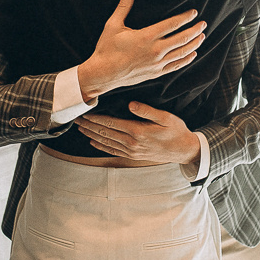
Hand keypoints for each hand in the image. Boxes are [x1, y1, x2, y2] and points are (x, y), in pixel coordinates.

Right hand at [76, 0, 204, 100]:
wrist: (103, 74)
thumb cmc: (106, 49)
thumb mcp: (112, 25)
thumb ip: (123, 7)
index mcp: (146, 36)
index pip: (172, 24)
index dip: (185, 17)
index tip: (194, 12)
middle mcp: (155, 50)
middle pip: (182, 38)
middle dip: (195, 30)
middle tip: (203, 23)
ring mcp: (157, 63)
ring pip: (182, 53)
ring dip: (194, 44)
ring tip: (202, 36)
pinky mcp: (156, 73)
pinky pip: (176, 66)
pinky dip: (186, 59)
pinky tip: (192, 54)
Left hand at [77, 102, 201, 163]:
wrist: (183, 150)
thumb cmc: (176, 131)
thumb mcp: (166, 117)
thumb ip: (147, 111)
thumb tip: (131, 104)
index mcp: (138, 132)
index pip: (111, 124)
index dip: (96, 118)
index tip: (84, 113)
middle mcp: (132, 143)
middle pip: (105, 133)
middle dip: (89, 125)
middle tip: (76, 119)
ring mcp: (131, 151)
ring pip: (106, 142)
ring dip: (91, 135)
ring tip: (80, 128)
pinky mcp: (133, 156)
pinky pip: (113, 151)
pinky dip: (100, 146)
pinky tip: (93, 141)